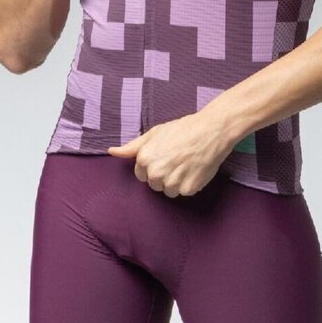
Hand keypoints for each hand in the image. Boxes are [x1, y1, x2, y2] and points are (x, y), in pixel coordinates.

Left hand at [107, 111, 231, 197]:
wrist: (210, 131)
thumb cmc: (181, 129)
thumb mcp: (153, 133)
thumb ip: (131, 147)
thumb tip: (111, 151)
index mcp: (145, 159)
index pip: (141, 174)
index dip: (152, 165)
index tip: (164, 155)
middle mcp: (156, 173)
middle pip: (154, 184)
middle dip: (163, 174)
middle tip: (176, 158)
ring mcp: (172, 182)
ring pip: (167, 191)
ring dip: (175, 181)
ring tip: (185, 164)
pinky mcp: (188, 189)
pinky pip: (182, 192)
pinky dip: (188, 184)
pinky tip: (193, 170)